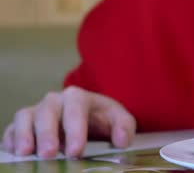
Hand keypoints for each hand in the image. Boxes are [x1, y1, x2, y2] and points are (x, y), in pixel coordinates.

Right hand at [2, 86, 135, 158]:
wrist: (90, 115)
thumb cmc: (103, 118)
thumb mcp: (119, 119)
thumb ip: (124, 127)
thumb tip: (121, 140)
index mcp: (79, 97)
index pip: (76, 109)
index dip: (75, 130)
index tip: (76, 151)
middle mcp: (55, 100)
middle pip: (48, 112)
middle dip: (47, 133)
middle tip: (49, 154)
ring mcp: (37, 110)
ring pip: (26, 116)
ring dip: (24, 134)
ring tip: (25, 153)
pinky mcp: (24, 122)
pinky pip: (12, 126)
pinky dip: (11, 137)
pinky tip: (14, 151)